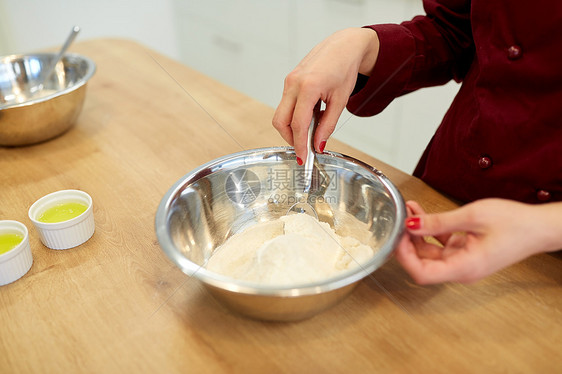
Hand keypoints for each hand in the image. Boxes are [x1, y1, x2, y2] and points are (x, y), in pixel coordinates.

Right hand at [272, 28, 378, 163]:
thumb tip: (318, 145)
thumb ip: (328, 125)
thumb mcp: (340, 100)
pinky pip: (286, 104)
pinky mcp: (289, 81)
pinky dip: (294, 115)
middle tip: (305, 148)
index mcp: (308, 87)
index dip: (299, 144)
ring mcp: (289, 81)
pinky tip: (310, 116)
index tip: (303, 158)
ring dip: (292, 127)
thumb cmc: (344, 68)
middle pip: (281, 121)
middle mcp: (293, 83)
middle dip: (290, 138)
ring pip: (281, 114)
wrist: (343, 46)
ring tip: (312, 129)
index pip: (298, 124)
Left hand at [395, 199, 561, 283]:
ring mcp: (463, 261)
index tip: (397, 237)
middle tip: (400, 219)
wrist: (539, 226)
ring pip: (429, 252)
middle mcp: (461, 269)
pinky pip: (440, 244)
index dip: (404, 257)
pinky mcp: (465, 252)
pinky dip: (430, 230)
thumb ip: (438, 222)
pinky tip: (422, 213)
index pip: (422, 273)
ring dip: (417, 232)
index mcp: (464, 267)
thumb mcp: (471, 216)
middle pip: (422, 263)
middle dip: (407, 240)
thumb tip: (411, 225)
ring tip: (410, 209)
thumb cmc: (515, 223)